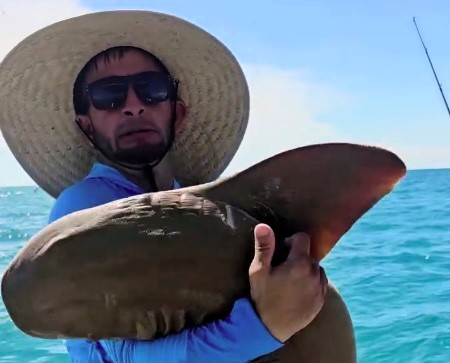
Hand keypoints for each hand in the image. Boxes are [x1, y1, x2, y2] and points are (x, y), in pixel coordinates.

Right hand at [248, 223, 327, 342]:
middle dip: (298, 255)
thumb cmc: (262, 296)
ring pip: (317, 267)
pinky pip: (321, 281)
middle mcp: (314, 274)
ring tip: (291, 279)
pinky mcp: (321, 299)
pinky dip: (312, 281)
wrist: (270, 328)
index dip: (291, 241)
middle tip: (283, 267)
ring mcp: (320, 288)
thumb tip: (263, 225)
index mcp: (299, 264)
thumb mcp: (258, 271)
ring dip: (306, 268)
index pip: (303, 238)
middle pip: (310, 253)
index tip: (281, 251)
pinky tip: (298, 289)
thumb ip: (264, 247)